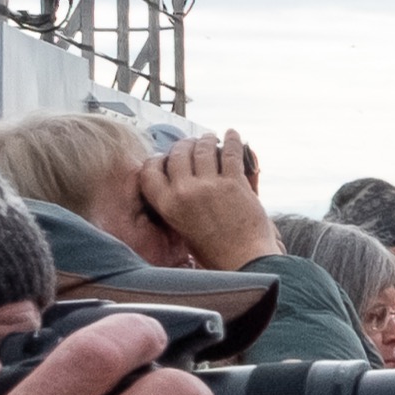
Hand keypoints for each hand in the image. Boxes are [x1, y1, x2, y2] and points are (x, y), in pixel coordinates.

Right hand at [135, 129, 281, 271]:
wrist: (244, 261)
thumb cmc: (214, 249)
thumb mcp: (182, 226)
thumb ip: (177, 203)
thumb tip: (180, 180)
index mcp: (166, 205)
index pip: (150, 170)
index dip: (157, 159)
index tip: (165, 156)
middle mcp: (184, 192)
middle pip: (177, 155)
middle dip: (184, 145)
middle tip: (191, 142)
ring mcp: (210, 186)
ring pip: (203, 150)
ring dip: (206, 140)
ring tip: (210, 138)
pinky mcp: (235, 184)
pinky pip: (230, 153)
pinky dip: (232, 140)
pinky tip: (232, 134)